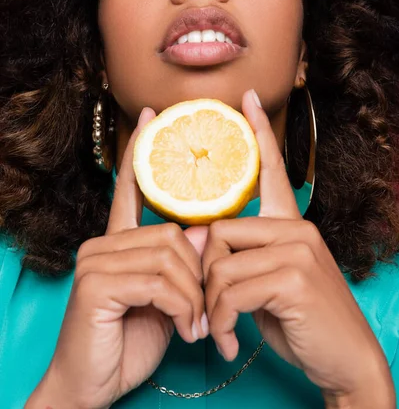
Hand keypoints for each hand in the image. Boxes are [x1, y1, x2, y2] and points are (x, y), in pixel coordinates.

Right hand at [28, 107, 207, 408]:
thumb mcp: (167, 300)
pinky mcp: (95, 284)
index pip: (130, 188)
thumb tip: (203, 232)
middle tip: (205, 312)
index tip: (151, 116)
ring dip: (193, 298)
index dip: (141, 153)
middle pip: (172, 234)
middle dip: (197, 276)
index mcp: (118, 243)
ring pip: (170, 257)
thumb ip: (181, 265)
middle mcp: (103, 244)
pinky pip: (159, 282)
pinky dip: (182, 309)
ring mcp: (96, 261)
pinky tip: (184, 331)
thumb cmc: (131, 341)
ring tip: (196, 327)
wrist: (94, 387)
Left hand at [202, 89, 394, 405]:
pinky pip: (230, 292)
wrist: (345, 362)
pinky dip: (220, 324)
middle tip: (210, 310)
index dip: (259, 133)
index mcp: (293, 225)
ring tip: (219, 332)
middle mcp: (297, 229)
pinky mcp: (293, 277)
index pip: (272, 170)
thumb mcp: (268, 286)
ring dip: (211, 308)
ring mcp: (297, 250)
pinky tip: (229, 342)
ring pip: (219, 264)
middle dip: (205, 276)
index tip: (247, 99)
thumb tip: (200, 243)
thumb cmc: (302, 322)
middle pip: (218, 231)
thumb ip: (241, 260)